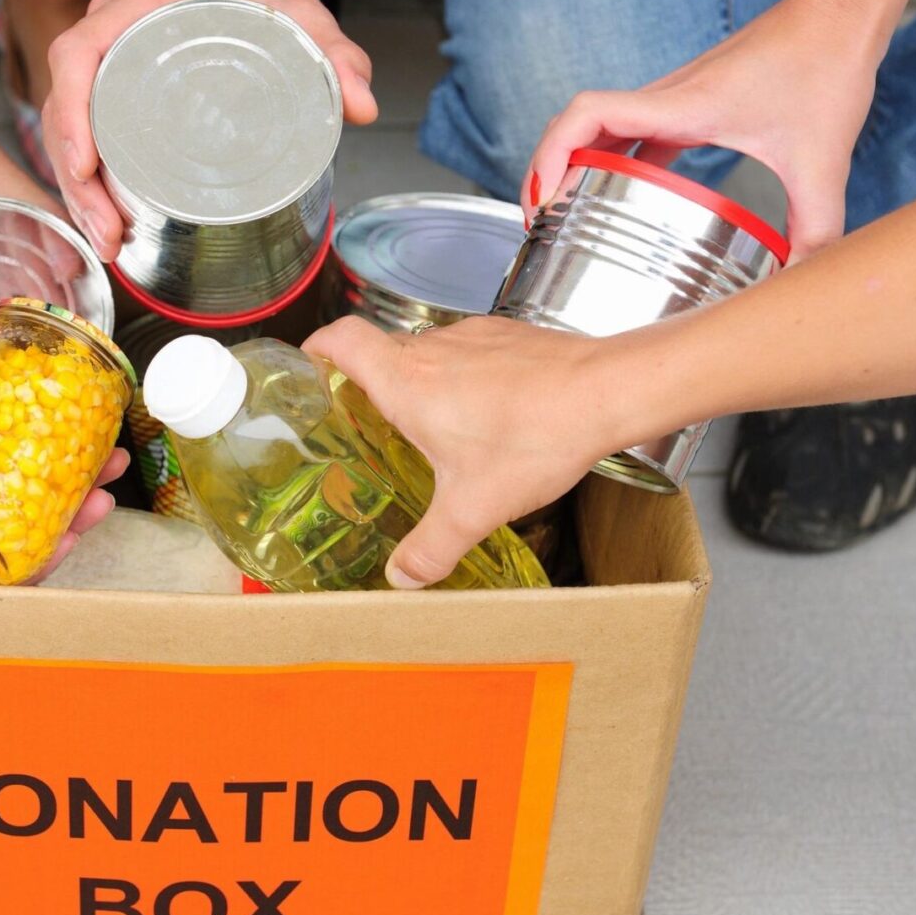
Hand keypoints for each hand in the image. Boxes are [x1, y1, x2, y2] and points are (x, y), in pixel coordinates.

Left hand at [0, 300, 126, 584]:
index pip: (1, 446)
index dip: (50, 438)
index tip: (88, 421)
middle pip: (20, 497)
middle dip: (74, 487)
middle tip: (110, 469)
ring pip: (11, 541)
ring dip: (61, 529)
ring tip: (96, 508)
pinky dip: (21, 570)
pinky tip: (53, 551)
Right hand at [41, 0, 377, 260]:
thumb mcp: (300, 14)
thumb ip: (332, 53)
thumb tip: (361, 106)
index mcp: (140, 5)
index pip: (78, 54)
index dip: (71, 114)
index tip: (86, 166)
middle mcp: (111, 31)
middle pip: (67, 107)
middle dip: (78, 180)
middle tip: (108, 233)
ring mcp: (108, 61)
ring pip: (70, 128)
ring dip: (80, 191)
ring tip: (109, 241)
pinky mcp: (114, 89)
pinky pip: (85, 133)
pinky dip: (89, 181)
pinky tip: (108, 222)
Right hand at [305, 316, 627, 588]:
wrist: (607, 392)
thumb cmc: (536, 436)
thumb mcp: (474, 508)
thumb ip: (432, 546)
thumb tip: (402, 576)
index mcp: (406, 381)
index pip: (341, 339)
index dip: (316, 348)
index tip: (308, 370)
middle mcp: (433, 349)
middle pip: (380, 352)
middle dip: (367, 386)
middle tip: (365, 425)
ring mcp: (473, 338)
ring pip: (428, 354)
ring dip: (422, 385)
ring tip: (434, 430)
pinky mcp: (508, 338)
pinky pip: (470, 355)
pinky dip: (466, 381)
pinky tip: (488, 418)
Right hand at [522, 0, 891, 259]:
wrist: (839, 18)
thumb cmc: (825, 66)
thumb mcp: (822, 160)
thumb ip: (816, 228)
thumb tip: (799, 282)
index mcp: (683, 108)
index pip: (588, 114)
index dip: (551, 153)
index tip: (541, 199)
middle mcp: (666, 101)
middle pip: (577, 127)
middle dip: (545, 172)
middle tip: (540, 223)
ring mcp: (672, 102)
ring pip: (597, 131)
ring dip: (571, 167)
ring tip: (561, 216)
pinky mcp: (686, 107)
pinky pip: (629, 137)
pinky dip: (609, 166)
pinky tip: (620, 200)